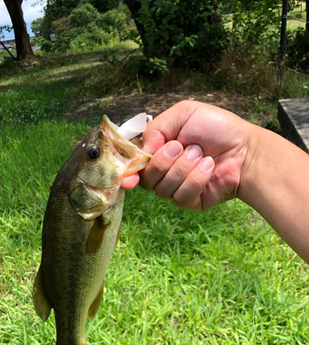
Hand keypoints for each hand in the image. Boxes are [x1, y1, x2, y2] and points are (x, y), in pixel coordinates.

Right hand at [122, 101, 249, 211]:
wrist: (245, 148)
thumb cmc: (216, 128)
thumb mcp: (184, 114)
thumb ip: (156, 128)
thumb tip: (142, 151)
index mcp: (157, 150)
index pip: (133, 166)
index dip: (128, 173)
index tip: (129, 177)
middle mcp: (163, 171)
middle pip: (146, 179)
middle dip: (164, 161)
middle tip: (184, 147)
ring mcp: (175, 188)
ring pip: (162, 189)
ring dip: (184, 168)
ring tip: (202, 155)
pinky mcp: (190, 201)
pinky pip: (181, 197)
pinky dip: (196, 179)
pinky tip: (209, 167)